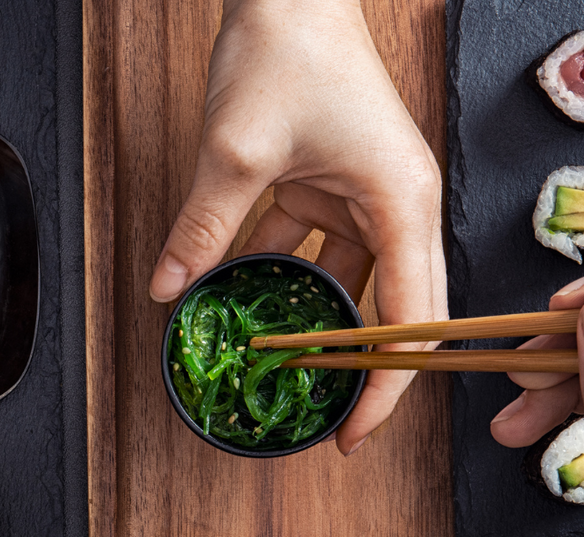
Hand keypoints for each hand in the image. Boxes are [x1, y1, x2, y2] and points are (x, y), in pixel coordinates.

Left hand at [149, 0, 445, 453]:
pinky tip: (247, 307)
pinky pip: (318, 249)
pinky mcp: (338, 184)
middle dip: (362, 371)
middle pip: (397, 311)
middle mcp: (400, 206)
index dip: (386, 388)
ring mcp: (370, 196)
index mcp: (403, 204)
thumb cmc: (288, 53)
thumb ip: (204, 230)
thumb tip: (170, 291)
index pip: (413, 323)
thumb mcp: (235, 153)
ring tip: (282, 376)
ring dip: (317, 326)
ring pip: (353, 284)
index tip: (353, 435)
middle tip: (326, 424)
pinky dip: (286, 278)